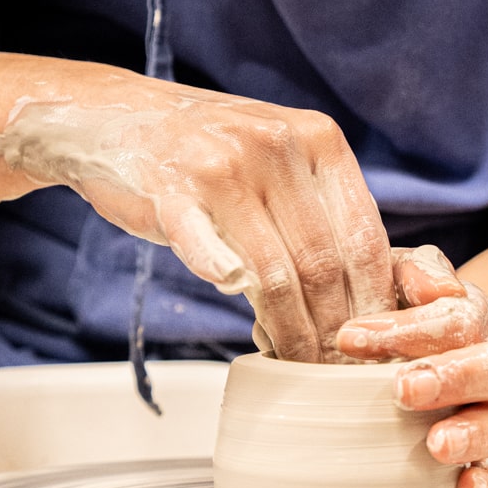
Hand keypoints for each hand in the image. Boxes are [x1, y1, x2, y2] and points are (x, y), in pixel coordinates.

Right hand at [0, 65, 396, 361]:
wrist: (115, 116)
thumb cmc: (204, 153)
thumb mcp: (278, 160)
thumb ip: (319, 209)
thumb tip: (368, 292)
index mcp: (318, 139)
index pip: (364, 238)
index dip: (373, 303)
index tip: (371, 346)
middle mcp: (277, 146)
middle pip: (324, 264)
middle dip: (333, 331)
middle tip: (332, 371)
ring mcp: (223, 165)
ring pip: (277, 274)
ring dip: (289, 333)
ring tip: (294, 364)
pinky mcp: (172, 190)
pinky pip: (210, 254)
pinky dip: (233, 297)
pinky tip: (248, 332)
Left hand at [335, 244, 487, 487]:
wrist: (391, 351)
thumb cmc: (386, 311)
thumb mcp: (391, 275)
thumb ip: (414, 271)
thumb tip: (436, 288)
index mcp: (471, 318)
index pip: (457, 318)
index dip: (408, 329)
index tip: (349, 338)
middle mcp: (487, 367)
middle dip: (451, 378)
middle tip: (403, 388)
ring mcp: (485, 417)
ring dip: (472, 434)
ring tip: (436, 445)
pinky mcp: (474, 463)